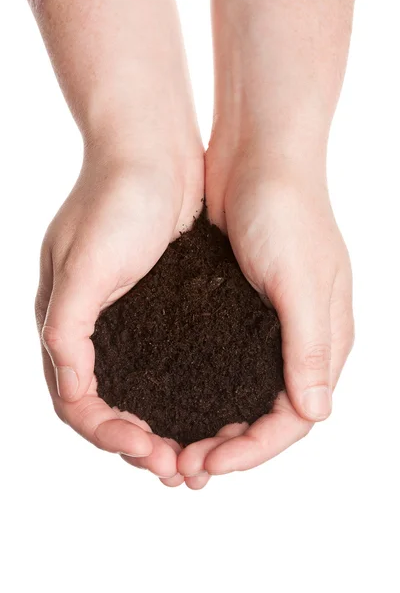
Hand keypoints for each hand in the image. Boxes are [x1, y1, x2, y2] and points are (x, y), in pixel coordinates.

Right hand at [35, 151, 203, 483]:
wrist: (152, 149)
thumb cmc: (115, 197)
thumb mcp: (84, 261)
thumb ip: (67, 326)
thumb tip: (69, 390)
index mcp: (65, 324)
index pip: (76, 403)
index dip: (108, 436)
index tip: (149, 451)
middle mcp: (93, 329)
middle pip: (108, 408)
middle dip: (138, 443)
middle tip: (179, 469)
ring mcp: (126, 320)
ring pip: (138, 393)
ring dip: (161, 427)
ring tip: (195, 455)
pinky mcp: (158, 308)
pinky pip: (164, 366)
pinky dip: (180, 395)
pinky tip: (207, 408)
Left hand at [178, 168, 353, 476]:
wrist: (258, 157)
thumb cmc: (286, 210)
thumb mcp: (298, 279)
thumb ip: (309, 346)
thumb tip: (316, 412)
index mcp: (326, 341)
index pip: (295, 418)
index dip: (255, 449)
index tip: (210, 460)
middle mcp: (300, 341)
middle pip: (270, 415)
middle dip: (232, 446)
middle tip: (186, 463)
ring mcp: (270, 327)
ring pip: (245, 396)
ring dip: (216, 424)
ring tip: (178, 443)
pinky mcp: (242, 310)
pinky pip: (226, 366)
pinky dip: (205, 391)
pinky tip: (177, 399)